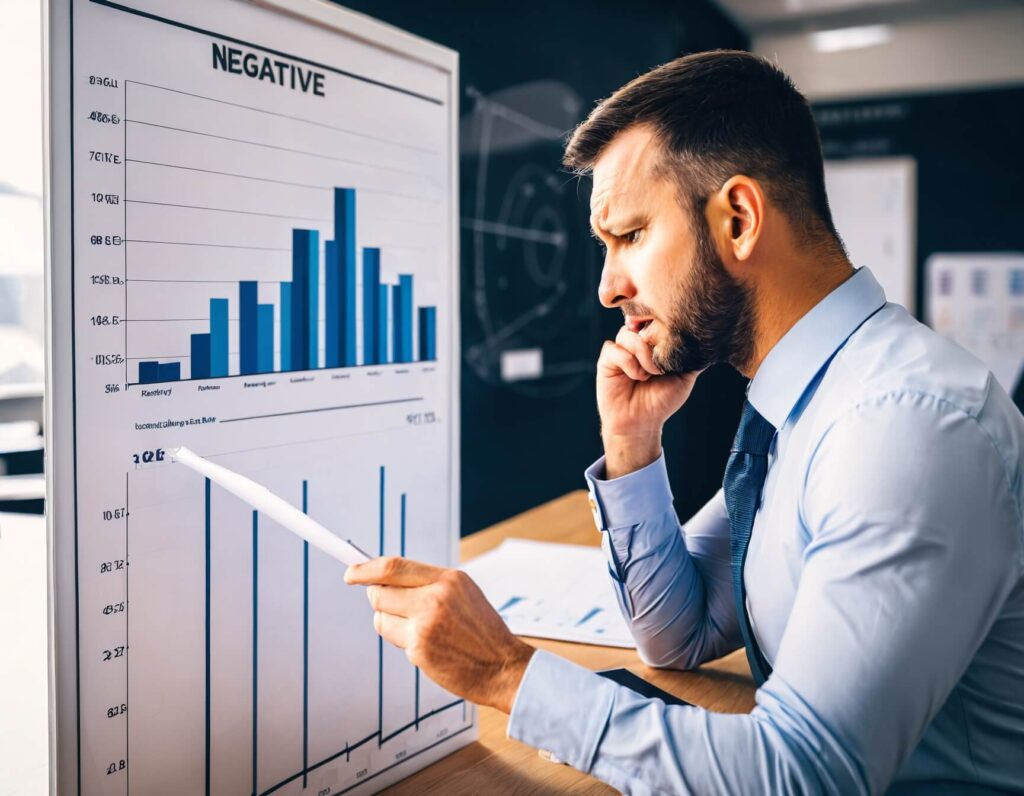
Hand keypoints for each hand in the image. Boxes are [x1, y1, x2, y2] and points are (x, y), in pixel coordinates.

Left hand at [344, 556, 534, 713]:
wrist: (504, 667)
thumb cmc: (481, 631)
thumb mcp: (462, 593)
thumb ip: (427, 583)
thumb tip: (383, 579)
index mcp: (448, 578)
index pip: (393, 567)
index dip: (366, 569)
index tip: (351, 572)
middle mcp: (435, 597)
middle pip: (379, 592)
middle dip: (377, 599)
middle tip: (391, 607)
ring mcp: (425, 624)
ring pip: (381, 618)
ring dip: (390, 624)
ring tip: (419, 630)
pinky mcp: (419, 649)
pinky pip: (394, 640)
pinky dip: (405, 643)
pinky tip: (431, 647)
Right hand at [598, 326, 699, 477]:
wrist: (642, 423)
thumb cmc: (662, 400)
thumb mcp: (685, 376)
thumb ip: (692, 356)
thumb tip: (708, 338)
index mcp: (652, 343)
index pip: (654, 319)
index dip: (661, 323)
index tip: (673, 334)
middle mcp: (635, 343)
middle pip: (639, 322)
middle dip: (652, 337)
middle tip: (662, 356)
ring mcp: (620, 350)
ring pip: (626, 334)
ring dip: (642, 353)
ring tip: (651, 373)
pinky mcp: (607, 361)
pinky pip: (614, 349)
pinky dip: (629, 362)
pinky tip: (638, 377)